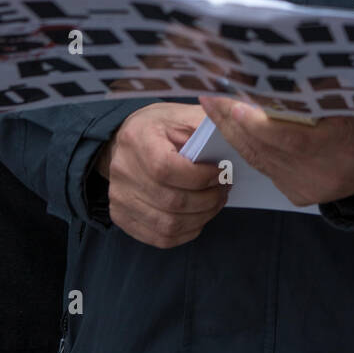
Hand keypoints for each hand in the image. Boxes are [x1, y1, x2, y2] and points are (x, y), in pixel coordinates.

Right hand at [94, 103, 227, 248]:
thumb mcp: (182, 115)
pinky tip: (199, 217)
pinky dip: (186, 232)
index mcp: (137, 138)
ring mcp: (119, 197)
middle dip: (207, 200)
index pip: (166, 169)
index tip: (222, 173)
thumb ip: (205, 125)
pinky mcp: (121, 217)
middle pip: (171, 201)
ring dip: (201, 218)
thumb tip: (234, 137)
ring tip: (215, 202)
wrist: (126, 143)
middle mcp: (122, 170)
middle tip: (224, 189)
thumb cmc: (160, 127)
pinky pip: (160, 238)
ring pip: (167, 225)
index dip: (200, 177)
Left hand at [199, 97, 353, 207]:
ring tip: (211, 103)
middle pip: (266, 149)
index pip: (290, 140)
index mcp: (340, 147)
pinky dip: (247, 144)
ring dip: (233, 130)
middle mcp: (319, 174)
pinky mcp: (296, 193)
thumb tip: (282, 67)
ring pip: (259, 158)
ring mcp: (305, 188)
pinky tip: (231, 124)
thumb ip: (323, 87)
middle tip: (208, 92)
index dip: (258, 124)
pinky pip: (265, 166)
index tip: (232, 103)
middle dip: (232, 120)